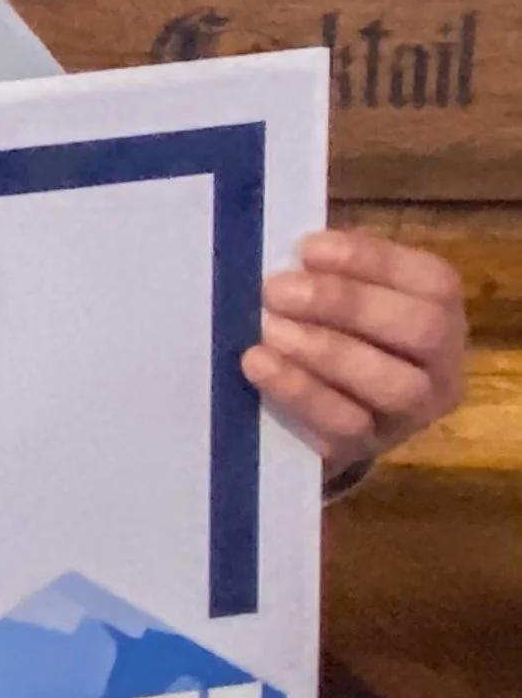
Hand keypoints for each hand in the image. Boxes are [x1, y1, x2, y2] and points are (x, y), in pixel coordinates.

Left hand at [245, 228, 467, 469]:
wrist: (312, 411)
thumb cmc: (325, 330)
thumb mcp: (332, 294)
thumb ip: (324, 271)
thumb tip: (287, 249)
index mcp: (439, 309)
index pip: (430, 279)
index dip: (370, 261)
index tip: (307, 250)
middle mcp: (440, 364)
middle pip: (422, 330)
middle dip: (346, 304)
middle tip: (276, 291)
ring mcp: (411, 413)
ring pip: (393, 385)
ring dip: (326, 351)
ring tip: (268, 329)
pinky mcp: (367, 448)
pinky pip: (344, 425)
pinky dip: (299, 391)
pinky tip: (258, 364)